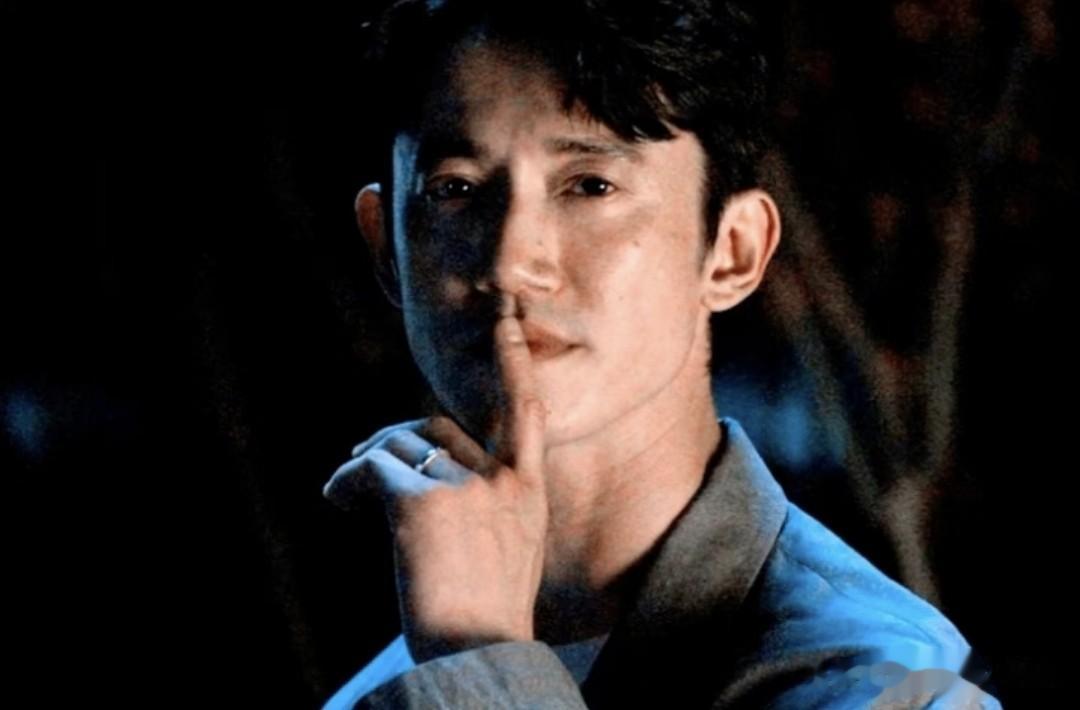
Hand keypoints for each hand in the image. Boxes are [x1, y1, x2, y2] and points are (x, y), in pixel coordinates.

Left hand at [323, 314, 548, 662]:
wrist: (477, 648)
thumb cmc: (487, 613)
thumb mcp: (509, 551)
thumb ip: (487, 507)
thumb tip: (431, 478)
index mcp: (529, 491)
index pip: (525, 410)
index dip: (512, 362)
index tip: (505, 320)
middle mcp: (501, 479)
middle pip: (439, 427)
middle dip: (400, 441)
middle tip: (366, 465)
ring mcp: (463, 485)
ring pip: (402, 445)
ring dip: (368, 464)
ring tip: (345, 493)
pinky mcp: (420, 499)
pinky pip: (371, 469)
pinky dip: (347, 481)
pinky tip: (337, 499)